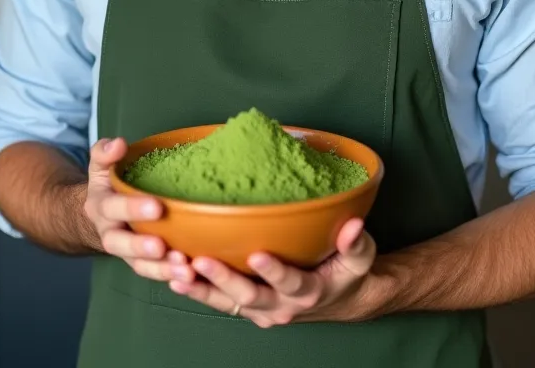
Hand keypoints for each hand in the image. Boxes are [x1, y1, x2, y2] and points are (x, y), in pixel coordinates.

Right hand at [83, 137, 195, 284]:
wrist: (98, 213)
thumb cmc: (108, 183)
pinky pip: (153, 274)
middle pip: (121, 244)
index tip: (157, 206)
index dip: (133, 208)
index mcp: (101, 206)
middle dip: (141, 247)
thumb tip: (118, 144)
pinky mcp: (141, 262)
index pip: (114, 207)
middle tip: (163, 247)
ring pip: (139, 266)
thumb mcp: (101, 165)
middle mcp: (111, 232)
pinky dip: (169, 278)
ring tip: (185, 270)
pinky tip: (191, 277)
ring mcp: (126, 251)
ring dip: (161, 270)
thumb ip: (105, 153)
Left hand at [167, 217, 378, 326]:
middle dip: (223, 279)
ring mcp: (261, 309)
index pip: (290, 283)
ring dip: (201, 289)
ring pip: (227, 302)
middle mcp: (281, 305)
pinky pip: (220, 301)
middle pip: (249, 296)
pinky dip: (197, 290)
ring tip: (176, 273)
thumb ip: (356, 242)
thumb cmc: (347, 272)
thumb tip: (353, 225)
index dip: (274, 271)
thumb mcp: (360, 258)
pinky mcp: (247, 306)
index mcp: (308, 292)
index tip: (257, 254)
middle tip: (200, 261)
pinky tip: (174, 276)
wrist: (340, 298)